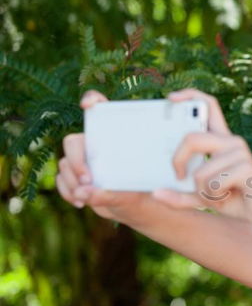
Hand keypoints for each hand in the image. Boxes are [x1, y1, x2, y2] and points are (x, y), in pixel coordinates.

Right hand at [55, 90, 151, 222]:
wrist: (131, 206)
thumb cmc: (137, 192)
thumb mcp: (130, 193)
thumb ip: (110, 194)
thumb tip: (85, 193)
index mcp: (114, 137)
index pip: (100, 109)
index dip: (91, 99)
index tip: (88, 104)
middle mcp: (94, 143)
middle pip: (72, 142)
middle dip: (77, 162)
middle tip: (88, 181)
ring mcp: (81, 157)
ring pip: (64, 164)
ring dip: (73, 183)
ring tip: (88, 199)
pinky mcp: (72, 173)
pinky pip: (60, 179)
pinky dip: (68, 193)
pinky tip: (81, 202)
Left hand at [150, 89, 251, 228]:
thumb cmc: (236, 200)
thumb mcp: (203, 196)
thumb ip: (180, 195)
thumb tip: (155, 194)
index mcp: (222, 141)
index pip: (210, 106)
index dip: (190, 96)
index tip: (171, 98)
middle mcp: (232, 141)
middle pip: (192, 137)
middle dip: (177, 159)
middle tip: (178, 176)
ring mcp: (240, 153)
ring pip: (200, 171)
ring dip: (202, 192)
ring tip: (216, 196)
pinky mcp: (246, 168)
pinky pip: (212, 184)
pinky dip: (213, 198)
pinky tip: (226, 198)